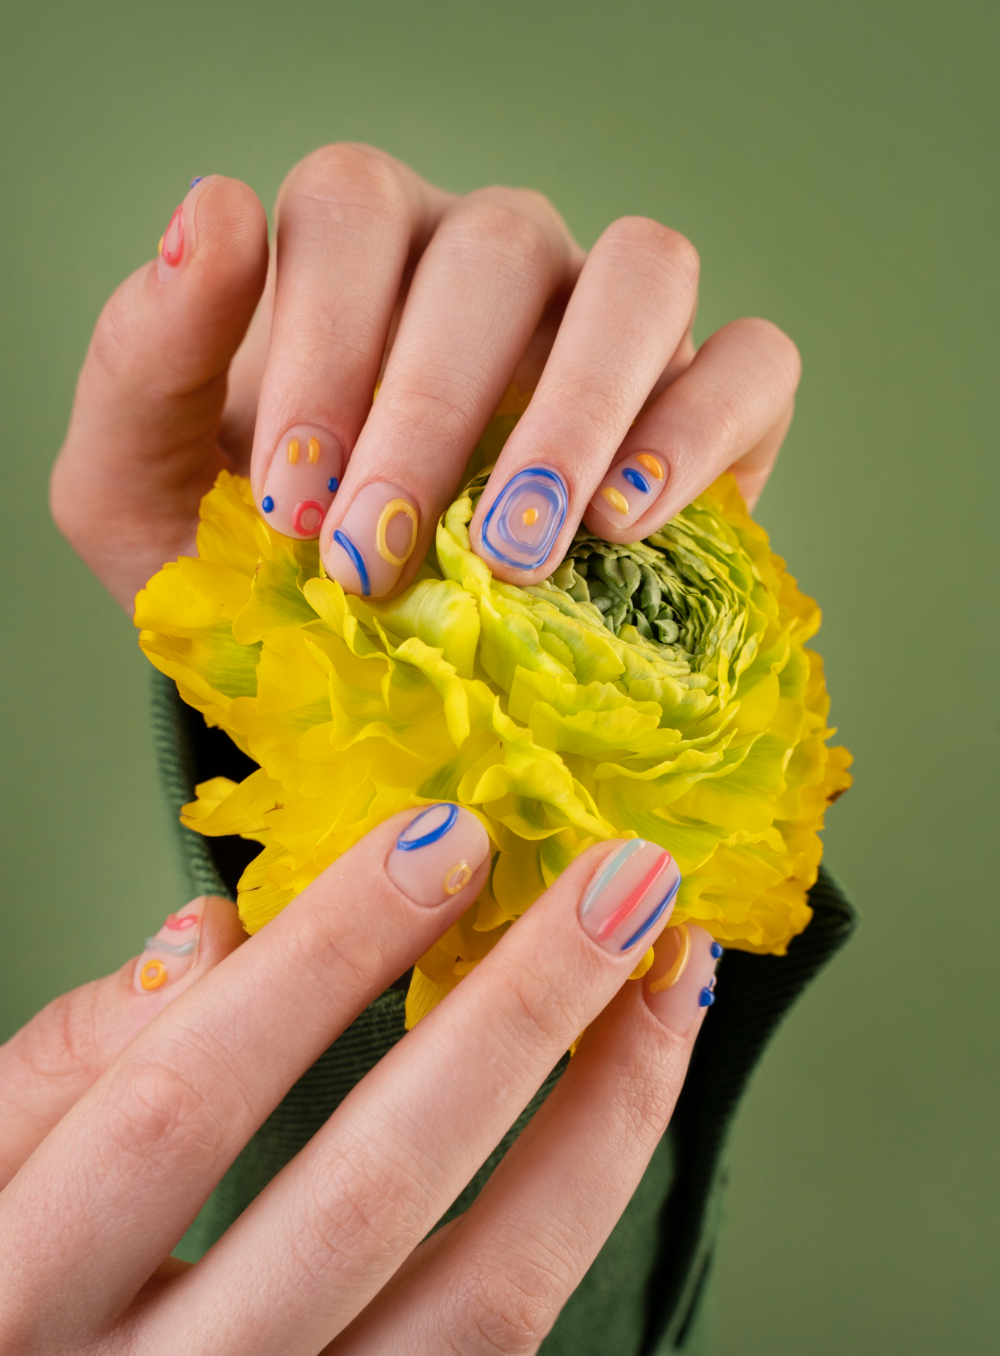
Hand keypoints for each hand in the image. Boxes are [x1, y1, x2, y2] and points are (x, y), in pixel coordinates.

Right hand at [0, 808, 720, 1355]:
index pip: (187, 1099)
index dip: (324, 955)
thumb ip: (56, 1073)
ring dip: (603, 1121)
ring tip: (673, 987)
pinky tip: (612, 1108)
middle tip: (618, 882)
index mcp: (13, 1323)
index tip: (441, 836)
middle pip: (368, 1191)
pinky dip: (570, 1219)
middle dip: (515, 1014)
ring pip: (484, 1299)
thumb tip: (217, 936)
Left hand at [51, 145, 799, 611]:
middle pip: (495, 245)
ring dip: (577, 408)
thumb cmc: (254, 573)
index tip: (292, 512)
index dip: (324, 346)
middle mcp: (492, 263)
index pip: (354, 211)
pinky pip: (751, 362)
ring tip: (519, 551)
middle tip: (380, 564)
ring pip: (642, 270)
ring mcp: (607, 324)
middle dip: (430, 412)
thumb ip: (146, 360)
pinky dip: (701, 430)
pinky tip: (627, 526)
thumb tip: (217, 205)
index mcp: (360, 255)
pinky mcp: (712, 402)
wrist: (364, 673)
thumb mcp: (142, 490)